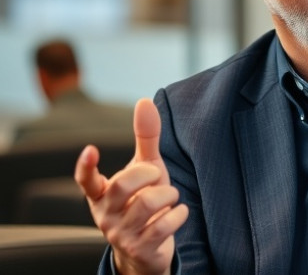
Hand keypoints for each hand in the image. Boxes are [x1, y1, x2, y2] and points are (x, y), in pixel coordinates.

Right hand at [74, 98, 188, 274]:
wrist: (147, 249)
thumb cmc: (145, 200)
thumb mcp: (146, 169)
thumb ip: (145, 138)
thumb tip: (144, 101)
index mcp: (101, 194)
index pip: (86, 181)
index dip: (86, 166)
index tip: (91, 149)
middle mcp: (105, 214)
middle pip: (123, 185)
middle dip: (148, 174)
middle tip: (157, 176)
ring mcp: (121, 233)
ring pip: (147, 204)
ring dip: (168, 194)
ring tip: (169, 197)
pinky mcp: (140, 248)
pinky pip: (163, 225)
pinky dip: (179, 213)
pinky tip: (178, 212)